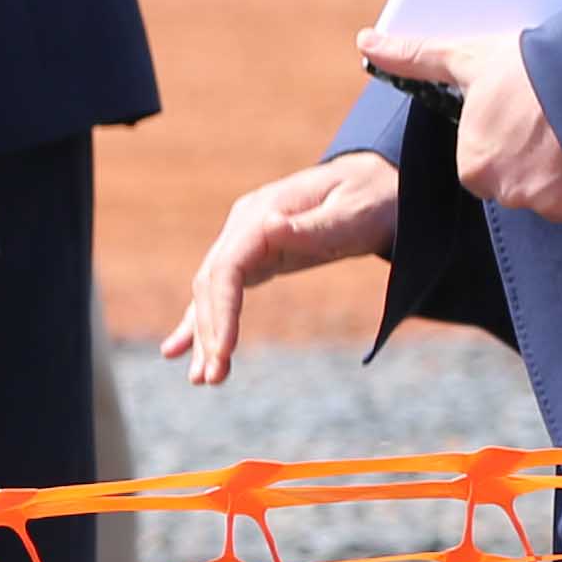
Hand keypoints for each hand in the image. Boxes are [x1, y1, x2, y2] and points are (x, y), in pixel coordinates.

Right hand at [161, 152, 401, 386]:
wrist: (382, 182)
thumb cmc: (374, 197)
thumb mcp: (353, 212)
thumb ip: (314, 225)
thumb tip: (271, 226)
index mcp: (261, 215)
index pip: (226, 269)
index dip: (220, 312)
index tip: (224, 351)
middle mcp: (243, 226)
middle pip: (211, 286)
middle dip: (209, 334)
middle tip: (212, 379)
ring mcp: (244, 241)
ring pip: (210, 293)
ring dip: (204, 335)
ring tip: (202, 379)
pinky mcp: (255, 256)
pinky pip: (222, 292)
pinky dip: (202, 321)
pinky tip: (180, 351)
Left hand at [352, 24, 561, 235]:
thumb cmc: (534, 66)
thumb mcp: (470, 58)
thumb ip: (416, 58)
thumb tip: (366, 41)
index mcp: (476, 169)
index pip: (486, 169)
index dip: (510, 144)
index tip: (527, 122)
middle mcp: (512, 194)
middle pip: (525, 188)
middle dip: (542, 164)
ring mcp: (559, 206)